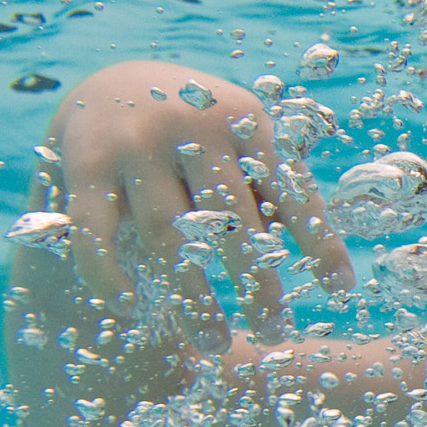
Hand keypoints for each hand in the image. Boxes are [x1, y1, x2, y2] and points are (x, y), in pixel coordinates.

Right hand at [36, 59, 353, 349]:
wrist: (108, 82)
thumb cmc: (198, 130)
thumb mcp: (242, 138)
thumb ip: (277, 183)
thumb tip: (330, 261)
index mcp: (244, 119)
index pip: (291, 189)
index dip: (318, 242)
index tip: (341, 292)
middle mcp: (191, 126)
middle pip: (231, 221)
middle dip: (257, 284)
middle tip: (276, 332)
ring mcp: (136, 145)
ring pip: (168, 236)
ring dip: (195, 299)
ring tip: (217, 344)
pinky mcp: (85, 165)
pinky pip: (95, 232)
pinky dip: (108, 275)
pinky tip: (130, 310)